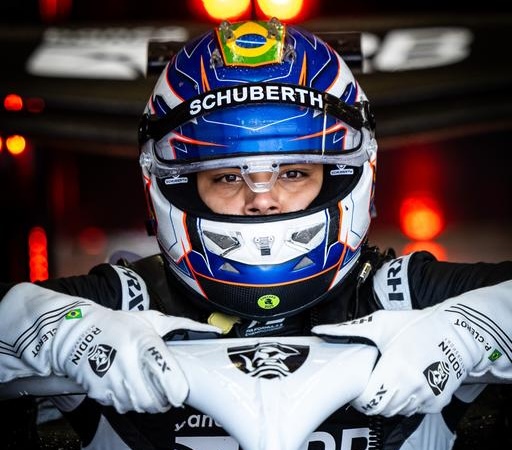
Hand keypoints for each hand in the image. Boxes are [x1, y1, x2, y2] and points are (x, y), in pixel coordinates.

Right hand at [53, 306, 220, 412]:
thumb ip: (182, 325)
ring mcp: (111, 379)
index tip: (181, 389)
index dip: (177, 387)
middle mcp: (126, 363)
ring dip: (148, 401)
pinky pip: (123, 406)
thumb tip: (209, 329)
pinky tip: (130, 386)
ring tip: (147, 386)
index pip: (165, 374)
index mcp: (142, 342)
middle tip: (166, 391)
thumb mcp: (151, 320)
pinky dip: (130, 401)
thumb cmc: (118, 325)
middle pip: (154, 399)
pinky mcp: (100, 392)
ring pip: (140, 406)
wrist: (79, 334)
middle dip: (165, 399)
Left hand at [312, 283, 511, 416]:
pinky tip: (405, 382)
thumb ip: (348, 329)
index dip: (358, 395)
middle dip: (370, 398)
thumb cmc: (416, 325)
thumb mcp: (380, 323)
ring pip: (396, 412)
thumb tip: (320, 330)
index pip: (369, 399)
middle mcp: (413, 386)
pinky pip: (412, 410)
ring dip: (387, 401)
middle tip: (368, 382)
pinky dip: (405, 401)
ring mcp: (427, 396)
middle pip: (380, 409)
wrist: (456, 332)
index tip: (356, 384)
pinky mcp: (437, 402)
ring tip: (388, 379)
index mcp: (397, 367)